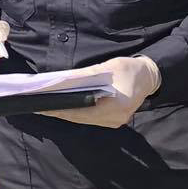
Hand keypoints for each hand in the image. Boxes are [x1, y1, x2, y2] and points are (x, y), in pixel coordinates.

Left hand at [45, 55, 161, 128]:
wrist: (149, 77)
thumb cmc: (129, 69)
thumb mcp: (107, 67)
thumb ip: (86, 76)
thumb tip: (62, 81)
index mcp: (117, 105)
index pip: (82, 110)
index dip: (62, 108)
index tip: (44, 106)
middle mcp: (116, 118)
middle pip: (81, 117)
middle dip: (59, 112)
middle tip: (38, 107)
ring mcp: (115, 122)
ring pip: (83, 120)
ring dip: (65, 114)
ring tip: (45, 108)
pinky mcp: (113, 121)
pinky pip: (89, 119)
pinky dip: (75, 114)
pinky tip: (62, 108)